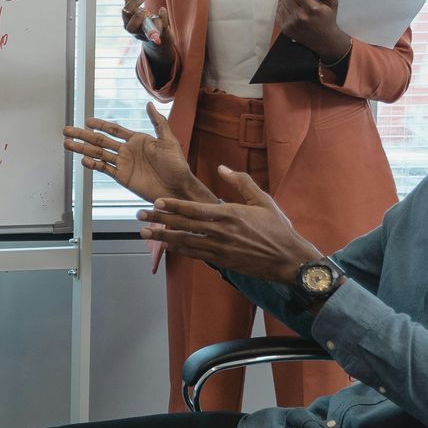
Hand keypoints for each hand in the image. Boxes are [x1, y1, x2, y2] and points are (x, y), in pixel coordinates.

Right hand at [63, 103, 212, 203]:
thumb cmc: (177, 165)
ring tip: (67, 144)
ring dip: (82, 149)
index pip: (114, 130)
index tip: (87, 121)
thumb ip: (158, 122)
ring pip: (98, 154)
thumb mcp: (168, 140)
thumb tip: (149, 104)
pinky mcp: (122, 177)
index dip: (100, 125)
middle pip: (100, 141)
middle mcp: (127, 151)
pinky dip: (93, 165)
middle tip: (67, 131)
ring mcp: (123, 164)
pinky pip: (104, 169)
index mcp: (137, 140)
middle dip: (83, 135)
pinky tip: (83, 160)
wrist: (178, 188)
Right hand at [121, 0, 174, 56]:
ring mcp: (148, 36)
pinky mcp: (160, 36)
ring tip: (152, 14)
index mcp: (128, 24)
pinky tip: (162, 10)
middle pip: (130, 27)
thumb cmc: (145, 23)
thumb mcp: (137, 13)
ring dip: (150, 20)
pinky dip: (163, 18)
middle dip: (138, 16)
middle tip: (146, 10)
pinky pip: (161, 29)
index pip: (125, 13)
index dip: (133, 3)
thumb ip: (131, 4)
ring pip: (146, 31)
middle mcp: (136, 32)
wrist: (158, 38)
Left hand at [138, 166, 321, 282]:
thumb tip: (222, 167)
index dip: (172, 206)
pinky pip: (195, 254)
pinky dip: (179, 249)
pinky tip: (166, 246)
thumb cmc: (278, 228)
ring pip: (185, 241)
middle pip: (183, 225)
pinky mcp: (222, 261)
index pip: (194, 209)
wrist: (289, 259)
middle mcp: (221, 231)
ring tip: (145, 232)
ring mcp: (220, 248)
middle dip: (159, 220)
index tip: (156, 202)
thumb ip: (241, 182)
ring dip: (163, 237)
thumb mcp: (263, 199)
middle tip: (139, 216)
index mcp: (230, 214)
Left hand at [275, 0, 349, 63]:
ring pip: (281, 4)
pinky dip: (283, 10)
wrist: (325, 41)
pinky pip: (278, 13)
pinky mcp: (285, 29)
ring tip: (295, 5)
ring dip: (286, 2)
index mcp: (312, 9)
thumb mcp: (332, 5)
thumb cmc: (328, 21)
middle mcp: (300, 17)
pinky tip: (290, 12)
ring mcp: (291, 24)